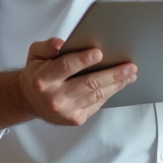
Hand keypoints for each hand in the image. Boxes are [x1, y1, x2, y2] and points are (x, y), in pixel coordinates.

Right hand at [0, 38, 136, 130]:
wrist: (31, 101)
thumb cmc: (38, 73)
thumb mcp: (35, 55)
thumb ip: (47, 47)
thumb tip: (61, 44)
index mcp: (43, 80)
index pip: (65, 67)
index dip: (83, 60)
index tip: (99, 52)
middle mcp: (54, 98)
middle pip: (88, 83)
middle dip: (111, 74)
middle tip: (129, 66)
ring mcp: (66, 111)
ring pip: (97, 95)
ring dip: (117, 84)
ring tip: (130, 73)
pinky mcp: (76, 119)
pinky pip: (97, 103)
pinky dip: (111, 92)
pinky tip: (121, 83)